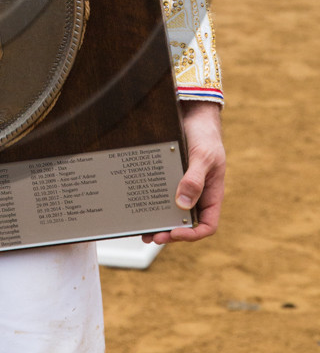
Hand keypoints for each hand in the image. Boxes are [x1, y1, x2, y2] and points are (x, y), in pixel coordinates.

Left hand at [143, 101, 224, 243]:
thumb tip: (183, 204)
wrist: (194, 115)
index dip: (192, 234)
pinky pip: (163, 197)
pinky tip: (141, 208)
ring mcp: (184, 188)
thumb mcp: (202, 157)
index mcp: (212, 195)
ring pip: (173, 213)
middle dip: (171, 233)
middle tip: (153, 236)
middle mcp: (198, 195)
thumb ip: (194, 179)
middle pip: (187, 224)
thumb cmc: (204, 135)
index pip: (207, 225)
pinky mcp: (171, 179)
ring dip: (160, 223)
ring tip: (143, 230)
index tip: (175, 233)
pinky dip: (153, 205)